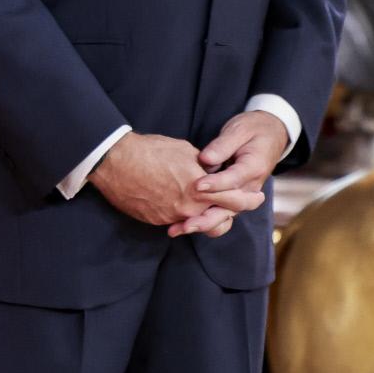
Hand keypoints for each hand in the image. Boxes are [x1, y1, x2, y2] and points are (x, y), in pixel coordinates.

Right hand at [88, 132, 255, 229]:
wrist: (115, 162)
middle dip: (229, 212)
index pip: (235, 201)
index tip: (258, 197)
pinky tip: (173, 197)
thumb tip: (211, 171)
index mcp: (200, 189)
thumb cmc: (150, 151)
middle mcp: (188, 208)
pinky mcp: (155, 220)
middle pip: (220, 219)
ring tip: (202, 202)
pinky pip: (175, 219)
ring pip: (196, 221)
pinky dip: (180, 212)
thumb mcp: (185, 151)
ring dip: (203, 213)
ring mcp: (171, 217)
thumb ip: (204, 166)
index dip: (249, 200)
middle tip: (234, 205)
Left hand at [173, 110, 288, 236]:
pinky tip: (180, 224)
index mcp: (253, 168)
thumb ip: (223, 145)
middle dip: (206, 218)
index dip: (215, 184)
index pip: (233, 180)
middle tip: (185, 225)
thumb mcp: (239, 130)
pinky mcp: (232, 197)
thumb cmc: (253, 129)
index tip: (196, 186)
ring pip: (223, 215)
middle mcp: (250, 187)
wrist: (271, 134)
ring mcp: (241, 194)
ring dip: (201, 224)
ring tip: (178, 229)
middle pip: (229, 208)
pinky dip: (202, 220)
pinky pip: (219, 211)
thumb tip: (205, 159)